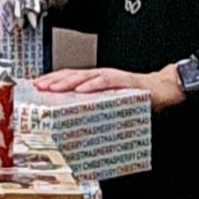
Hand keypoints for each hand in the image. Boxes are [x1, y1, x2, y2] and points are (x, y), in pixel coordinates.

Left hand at [34, 64, 185, 110]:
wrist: (163, 90)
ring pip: (85, 76)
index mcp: (95, 81)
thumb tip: (73, 123)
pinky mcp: (125, 81)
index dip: (51, 80)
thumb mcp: (110, 103)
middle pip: (72, 75)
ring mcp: (113, 77)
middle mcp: (101, 76)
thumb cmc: (137, 97)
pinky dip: (93, 84)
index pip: (68, 78)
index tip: (35, 86)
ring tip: (53, 87)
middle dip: (53, 80)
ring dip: (68, 81)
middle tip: (38, 86)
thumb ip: (94, 107)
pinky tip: (82, 88)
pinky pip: (107, 81)